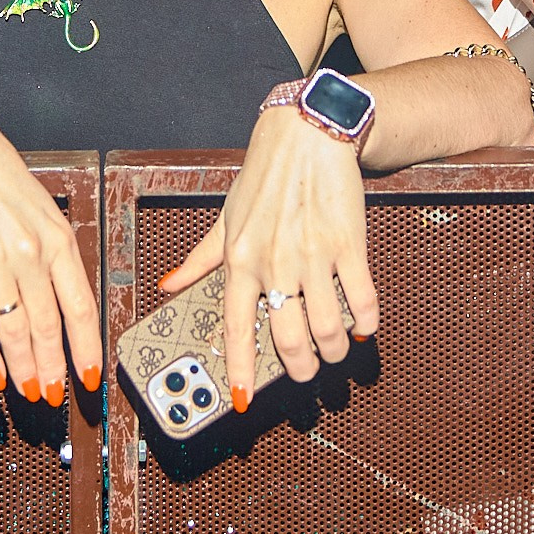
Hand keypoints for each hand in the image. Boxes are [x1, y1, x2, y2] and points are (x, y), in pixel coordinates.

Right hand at [0, 101, 100, 404]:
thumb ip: (57, 256)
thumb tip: (70, 305)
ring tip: (29, 389)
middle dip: (55, 368)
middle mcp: (29, 254)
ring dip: (24, 368)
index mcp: (56, 239)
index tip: (90, 377)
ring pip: (14, 331)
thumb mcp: (44, 211)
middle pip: (48, 326)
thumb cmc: (0, 180)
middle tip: (55, 394)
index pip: (80, 307)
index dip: (86, 348)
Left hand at [160, 104, 374, 409]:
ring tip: (334, 350)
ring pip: (327, 327)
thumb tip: (168, 285)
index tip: (241, 400)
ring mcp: (313, 255)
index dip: (239, 369)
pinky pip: (362, 299)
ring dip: (333, 350)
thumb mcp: (225, 217)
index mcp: (239, 258)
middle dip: (300, 368)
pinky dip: (365, 322)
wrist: (307, 133)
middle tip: (305, 372)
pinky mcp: (349, 243)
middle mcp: (274, 262)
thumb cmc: (264, 176)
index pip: (235, 327)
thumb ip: (200, 258)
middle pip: (288, 338)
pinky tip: (361, 326)